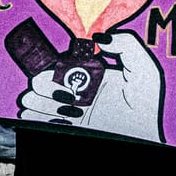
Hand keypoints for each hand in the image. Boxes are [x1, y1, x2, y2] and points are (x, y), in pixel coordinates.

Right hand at [15, 31, 163, 142]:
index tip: (67, 67)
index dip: (56, 62)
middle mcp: (69, 88)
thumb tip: (99, 38)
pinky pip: (30, 119)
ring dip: (44, 102)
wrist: (142, 136)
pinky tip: (66, 121)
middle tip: (69, 94)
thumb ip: (127, 46)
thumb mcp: (143, 70)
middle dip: (47, 85)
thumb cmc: (145, 106)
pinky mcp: (58, 125)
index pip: (56, 60)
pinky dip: (40, 118)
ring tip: (71, 109)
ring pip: (30, 99)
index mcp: (85, 72)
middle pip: (37, 79)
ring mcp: (61, 109)